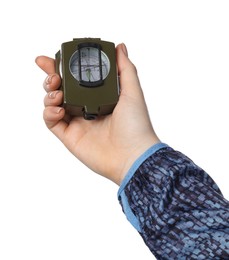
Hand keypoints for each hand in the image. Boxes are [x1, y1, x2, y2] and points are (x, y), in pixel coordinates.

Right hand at [35, 43, 159, 184]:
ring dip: (49, 94)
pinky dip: (49, 112)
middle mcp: (85, 108)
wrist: (133, 155)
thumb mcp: (132, 92)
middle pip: (61, 89)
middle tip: (52, 75)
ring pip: (52, 103)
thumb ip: (124, 68)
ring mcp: (77, 122)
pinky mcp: (69, 136)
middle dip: (50, 78)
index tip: (53, 57)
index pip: (76, 78)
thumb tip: (120, 46)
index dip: (63, 68)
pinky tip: (59, 109)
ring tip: (57, 92)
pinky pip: (51, 122)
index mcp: (98, 96)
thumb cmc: (136, 125)